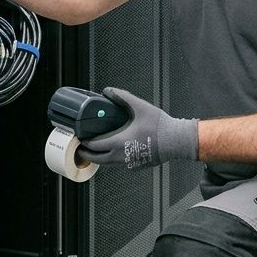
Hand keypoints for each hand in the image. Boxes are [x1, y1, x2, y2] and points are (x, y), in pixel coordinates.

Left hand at [77, 88, 197, 169]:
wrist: (176, 141)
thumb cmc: (160, 127)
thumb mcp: (139, 107)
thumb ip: (122, 97)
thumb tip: (108, 91)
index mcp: (119, 142)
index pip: (94, 146)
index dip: (84, 142)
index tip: (79, 138)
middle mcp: (121, 156)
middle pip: (97, 159)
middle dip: (87, 153)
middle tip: (81, 148)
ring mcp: (129, 163)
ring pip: (108, 164)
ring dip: (99, 158)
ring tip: (94, 151)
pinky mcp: (136, 166)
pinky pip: (119, 165)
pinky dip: (112, 160)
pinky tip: (114, 152)